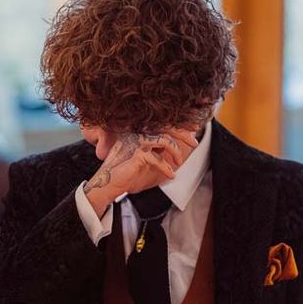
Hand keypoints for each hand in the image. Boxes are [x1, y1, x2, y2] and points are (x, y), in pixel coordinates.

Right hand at [83, 126, 199, 216]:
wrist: (108, 184)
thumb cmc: (127, 172)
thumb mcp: (146, 156)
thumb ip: (158, 146)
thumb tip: (178, 140)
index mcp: (137, 127)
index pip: (162, 120)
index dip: (179, 122)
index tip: (193, 127)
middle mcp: (136, 130)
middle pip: (165, 125)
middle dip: (183, 132)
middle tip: (194, 141)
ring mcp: (135, 139)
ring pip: (164, 139)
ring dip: (176, 151)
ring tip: (179, 162)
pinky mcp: (136, 153)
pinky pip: (158, 157)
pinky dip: (167, 167)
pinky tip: (170, 175)